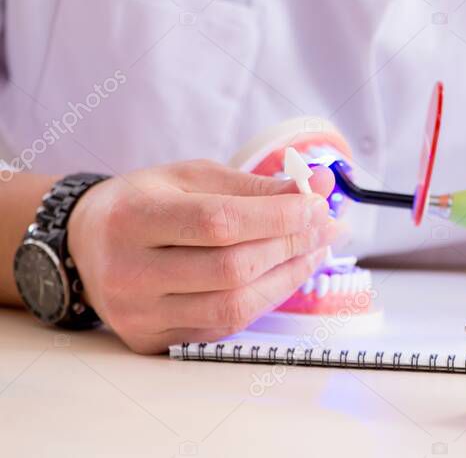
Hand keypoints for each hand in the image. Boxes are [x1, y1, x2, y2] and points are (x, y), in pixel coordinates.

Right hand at [67, 159, 344, 352]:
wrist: (86, 245)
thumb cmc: (147, 203)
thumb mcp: (192, 177)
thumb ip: (256, 186)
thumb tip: (322, 186)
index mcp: (134, 218)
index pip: (218, 223)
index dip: (277, 216)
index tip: (317, 204)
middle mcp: (129, 272)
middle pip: (230, 269)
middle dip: (291, 245)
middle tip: (327, 226)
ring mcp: (139, 313)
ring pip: (233, 306)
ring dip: (288, 277)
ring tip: (315, 249)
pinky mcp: (151, 340)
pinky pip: (224, 327)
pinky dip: (265, 299)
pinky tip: (286, 274)